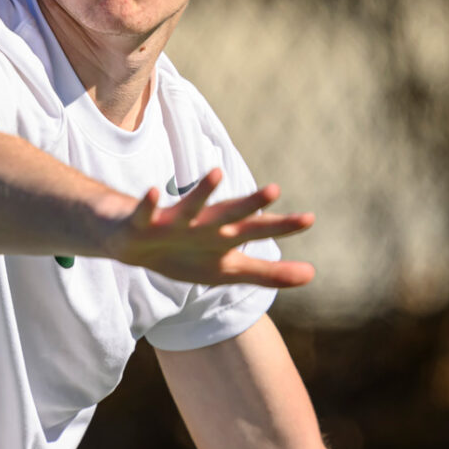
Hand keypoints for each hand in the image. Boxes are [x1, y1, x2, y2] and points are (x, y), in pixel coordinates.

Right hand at [104, 167, 314, 286]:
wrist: (135, 244)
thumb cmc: (187, 254)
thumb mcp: (229, 269)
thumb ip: (269, 273)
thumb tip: (313, 275)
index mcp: (223, 235)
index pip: (257, 230)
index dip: (282, 227)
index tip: (310, 219)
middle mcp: (203, 223)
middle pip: (230, 213)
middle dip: (250, 204)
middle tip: (274, 189)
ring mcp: (174, 222)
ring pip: (190, 206)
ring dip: (203, 191)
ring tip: (217, 174)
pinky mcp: (144, 223)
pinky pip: (147, 212)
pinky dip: (149, 204)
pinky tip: (154, 192)